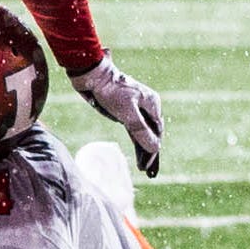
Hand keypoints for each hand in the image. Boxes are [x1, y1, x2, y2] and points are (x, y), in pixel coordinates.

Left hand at [70, 55, 162, 176]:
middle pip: (152, 133)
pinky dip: (136, 141)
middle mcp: (147, 106)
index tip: (149, 167)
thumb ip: (141, 130)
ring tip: (143, 169)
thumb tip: (155, 148)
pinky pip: (134, 129)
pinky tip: (138, 153)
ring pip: (143, 132)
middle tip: (148, 172)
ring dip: (144, 149)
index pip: (157, 132)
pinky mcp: (125, 111)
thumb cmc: (111, 91)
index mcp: (152, 104)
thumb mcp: (127, 113)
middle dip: (150, 152)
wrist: (92, 76)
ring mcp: (136, 109)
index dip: (153, 150)